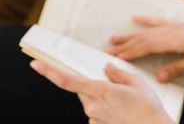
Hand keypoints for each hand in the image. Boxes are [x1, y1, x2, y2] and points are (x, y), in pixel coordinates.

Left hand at [31, 61, 172, 123]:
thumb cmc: (147, 108)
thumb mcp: (136, 82)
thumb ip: (117, 73)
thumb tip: (107, 69)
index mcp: (100, 91)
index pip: (68, 80)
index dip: (49, 72)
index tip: (36, 65)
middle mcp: (93, 106)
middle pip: (81, 89)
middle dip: (91, 84)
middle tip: (113, 86)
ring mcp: (95, 118)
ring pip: (90, 101)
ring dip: (100, 97)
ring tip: (124, 102)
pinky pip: (96, 112)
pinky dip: (105, 108)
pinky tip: (121, 111)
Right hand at [107, 17, 183, 82]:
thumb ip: (179, 68)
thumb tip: (158, 76)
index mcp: (176, 40)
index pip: (147, 46)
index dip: (130, 52)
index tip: (115, 57)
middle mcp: (173, 30)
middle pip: (143, 38)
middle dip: (125, 45)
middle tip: (107, 51)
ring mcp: (176, 26)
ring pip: (148, 31)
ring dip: (130, 35)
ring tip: (114, 38)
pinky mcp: (181, 25)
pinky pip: (159, 21)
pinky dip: (147, 20)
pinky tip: (136, 18)